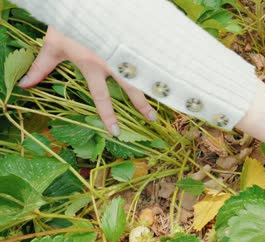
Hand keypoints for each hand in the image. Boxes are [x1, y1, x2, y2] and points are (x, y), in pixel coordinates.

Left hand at [19, 27, 156, 135]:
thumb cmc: (68, 23)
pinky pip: (147, 58)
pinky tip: (165, 77)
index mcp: (93, 65)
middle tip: (152, 118)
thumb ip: (41, 66)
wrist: (84, 2)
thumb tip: (24, 84)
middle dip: (141, 105)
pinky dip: (156, 69)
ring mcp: (124, 51)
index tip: (115, 131)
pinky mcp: (132, 40)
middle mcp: (112, 61)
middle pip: (130, 88)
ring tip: (164, 98)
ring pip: (142, 74)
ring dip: (152, 88)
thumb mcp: (52, 44)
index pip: (102, 96)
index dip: (108, 115)